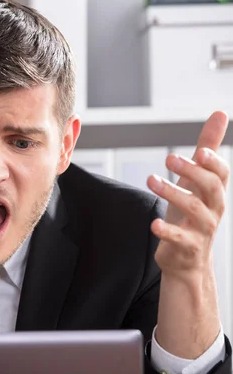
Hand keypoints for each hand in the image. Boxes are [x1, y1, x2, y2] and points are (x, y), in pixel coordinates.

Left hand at [147, 111, 228, 281]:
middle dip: (192, 172)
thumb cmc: (192, 213)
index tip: (201, 151)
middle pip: (210, 188)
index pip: (222, 174)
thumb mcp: (198, 180)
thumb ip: (207, 148)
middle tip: (169, 159)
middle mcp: (214, 209)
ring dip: (171, 193)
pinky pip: (180, 238)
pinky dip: (167, 230)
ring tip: (151, 180)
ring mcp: (202, 229)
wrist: (187, 259)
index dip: (214, 163)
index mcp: (215, 192)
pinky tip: (153, 223)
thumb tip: (220, 113)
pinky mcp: (186, 247)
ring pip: (194, 209)